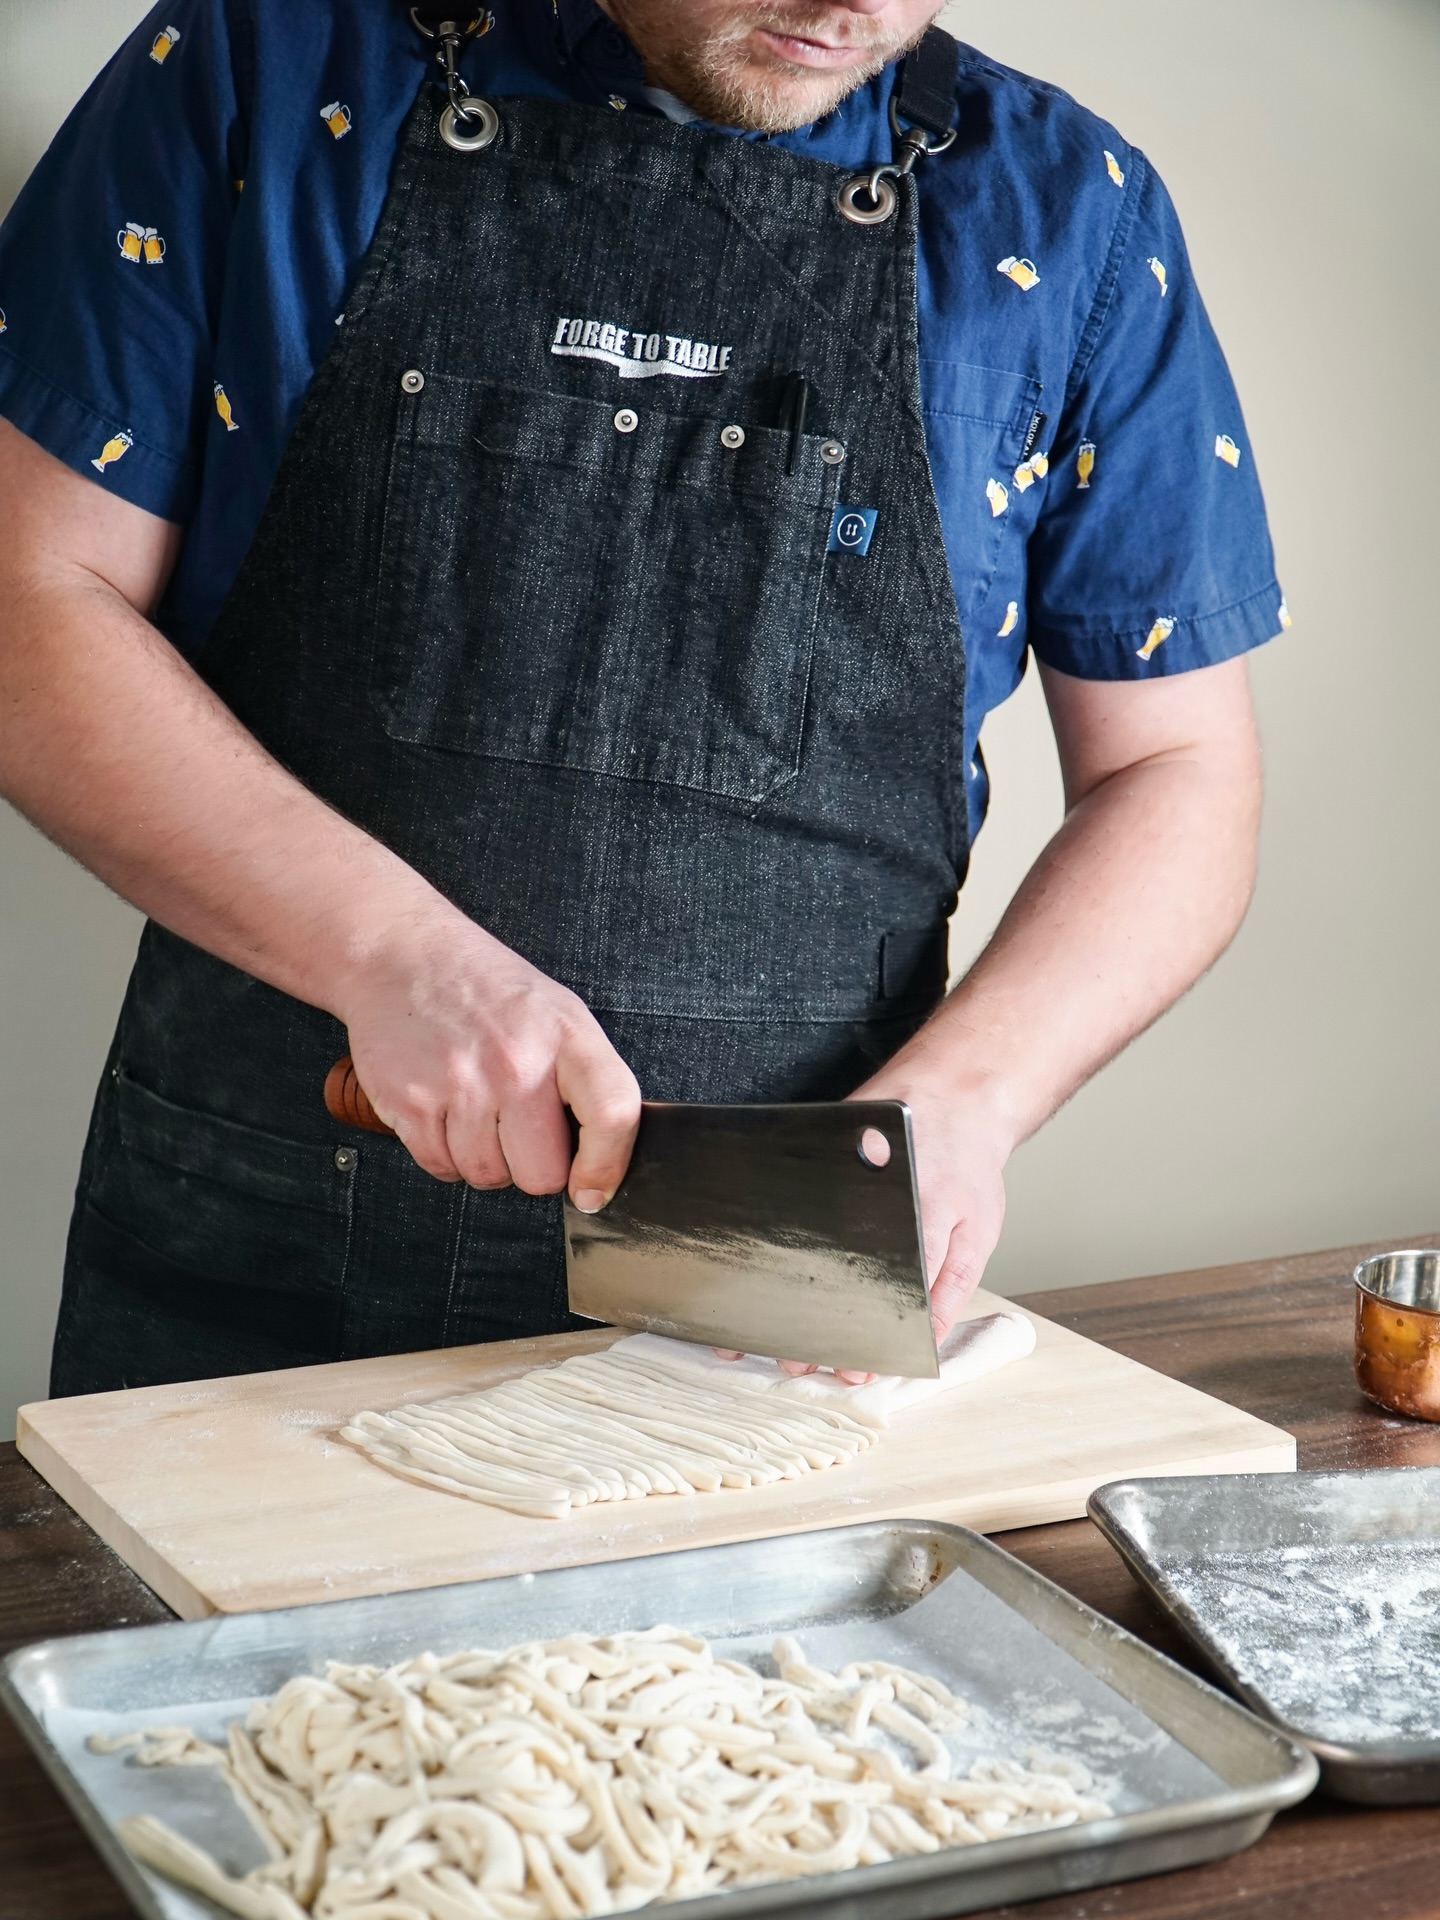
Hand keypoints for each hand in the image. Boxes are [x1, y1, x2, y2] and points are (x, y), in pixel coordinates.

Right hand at [334, 905, 640, 1205]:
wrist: (403, 956)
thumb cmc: (487, 991)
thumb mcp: (558, 1014)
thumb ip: (588, 1082)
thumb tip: (601, 1166)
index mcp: (566, 1035)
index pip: (611, 1116)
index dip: (606, 1167)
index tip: (591, 1190)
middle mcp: (515, 1061)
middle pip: (541, 1175)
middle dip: (531, 1166)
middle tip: (518, 1128)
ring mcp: (460, 1083)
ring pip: (488, 1176)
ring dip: (484, 1158)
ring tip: (477, 1108)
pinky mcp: (409, 1101)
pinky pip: (441, 1167)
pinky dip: (444, 1153)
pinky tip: (445, 1111)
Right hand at [752, 1062, 1009, 1380]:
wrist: (951, 1087)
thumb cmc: (966, 1158)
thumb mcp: (976, 1230)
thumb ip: (949, 1287)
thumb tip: (925, 1341)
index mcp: (917, 1216)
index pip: (882, 1288)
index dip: (862, 1336)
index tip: (852, 1369)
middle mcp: (869, 1195)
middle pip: (826, 1270)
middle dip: (807, 1325)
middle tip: (799, 1363)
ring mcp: (834, 1173)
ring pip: (795, 1240)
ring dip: (776, 1293)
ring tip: (759, 1332)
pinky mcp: (814, 1156)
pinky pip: (787, 1208)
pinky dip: (771, 1244)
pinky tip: (757, 1273)